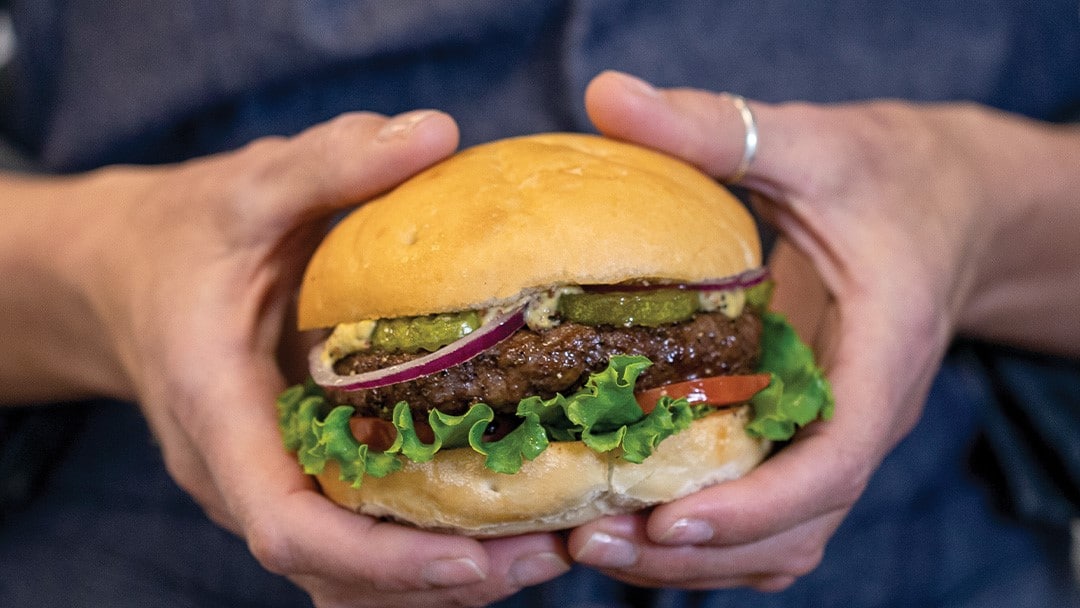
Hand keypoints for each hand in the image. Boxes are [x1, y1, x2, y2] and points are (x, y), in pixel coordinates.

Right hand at [62, 111, 569, 605]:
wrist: (125, 273)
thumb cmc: (180, 234)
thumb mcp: (247, 186)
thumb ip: (330, 163)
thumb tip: (437, 135)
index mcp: (218, 418)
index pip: (287, 528)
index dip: (380, 561)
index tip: (473, 561)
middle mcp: (243, 474)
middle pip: (339, 574)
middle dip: (442, 581)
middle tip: (551, 552)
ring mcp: (271, 484)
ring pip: (354, 574)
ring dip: (447, 577)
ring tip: (548, 546)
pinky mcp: (300, 475)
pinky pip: (362, 536)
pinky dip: (428, 547)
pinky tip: (504, 517)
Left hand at [569, 70, 996, 588]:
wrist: (953, 203)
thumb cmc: (892, 174)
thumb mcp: (810, 140)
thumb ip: (716, 124)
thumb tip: (607, 96)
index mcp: (883, 355)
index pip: (835, 463)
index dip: (756, 508)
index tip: (668, 520)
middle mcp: (862, 414)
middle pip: (794, 528)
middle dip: (695, 552)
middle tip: (587, 542)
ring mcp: (835, 433)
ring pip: (778, 537)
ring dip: (692, 558)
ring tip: (589, 543)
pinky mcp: (807, 432)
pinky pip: (768, 512)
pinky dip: (708, 534)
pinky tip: (629, 513)